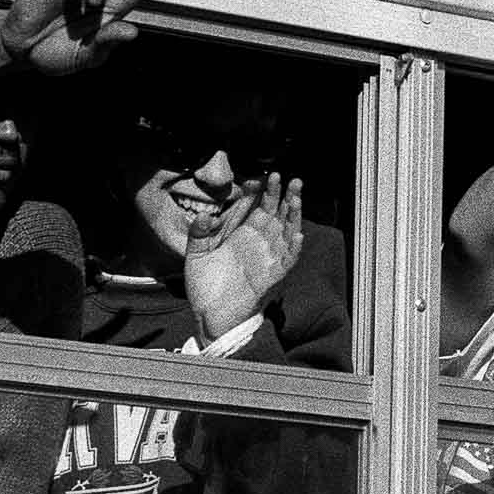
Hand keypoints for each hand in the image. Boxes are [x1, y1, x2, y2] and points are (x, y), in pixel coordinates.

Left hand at [186, 173, 304, 343]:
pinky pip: (285, 262)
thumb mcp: (196, 254)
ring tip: (296, 197)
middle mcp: (258, 244)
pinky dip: (292, 250)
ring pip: (286, 233)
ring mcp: (266, 260)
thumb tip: (203, 214)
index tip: (263, 178)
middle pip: (277, 215)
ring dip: (293, 216)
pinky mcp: (269, 277)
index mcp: (243, 236)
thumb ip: (198, 233)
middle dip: (284, 196)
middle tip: (289, 178)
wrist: (208, 315)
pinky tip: (296, 236)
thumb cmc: (205, 285)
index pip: (258, 208)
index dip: (263, 193)